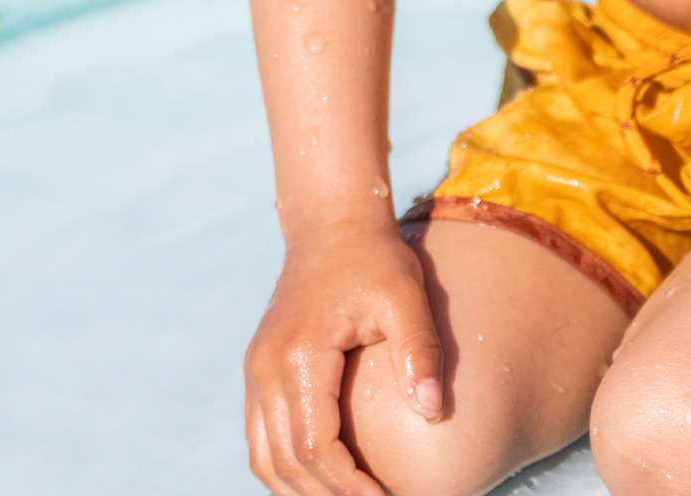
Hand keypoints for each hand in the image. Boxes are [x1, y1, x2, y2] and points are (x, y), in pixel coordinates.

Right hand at [245, 222, 443, 495]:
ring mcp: (256, 371)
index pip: (316, 446)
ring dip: (300, 489)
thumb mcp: (406, 295)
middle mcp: (266, 369)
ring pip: (265, 458)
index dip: (348, 485)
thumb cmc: (374, 257)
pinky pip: (261, 436)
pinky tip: (319, 477)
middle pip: (286, 462)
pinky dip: (285, 466)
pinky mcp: (259, 368)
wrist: (333, 222)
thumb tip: (434, 412)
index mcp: (300, 356)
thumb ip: (420, 351)